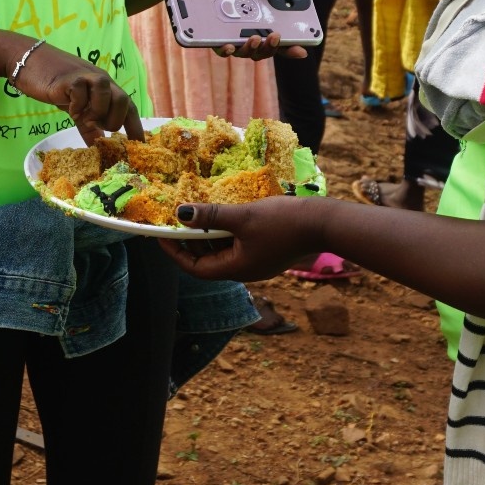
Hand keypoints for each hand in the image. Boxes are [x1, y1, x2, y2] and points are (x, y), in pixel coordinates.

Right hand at [8, 41, 143, 143]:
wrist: (29, 61)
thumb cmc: (55, 84)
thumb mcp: (76, 108)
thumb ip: (88, 126)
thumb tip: (97, 148)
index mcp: (106, 88)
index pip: (129, 107)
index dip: (136, 126)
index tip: (139, 145)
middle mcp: (101, 80)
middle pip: (123, 100)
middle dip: (113, 121)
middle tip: (96, 127)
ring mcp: (86, 77)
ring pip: (106, 94)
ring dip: (97, 112)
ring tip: (83, 118)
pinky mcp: (69, 78)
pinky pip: (81, 92)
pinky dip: (78, 105)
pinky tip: (69, 108)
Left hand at [157, 197, 327, 280]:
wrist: (323, 223)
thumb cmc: (283, 221)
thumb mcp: (243, 216)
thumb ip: (212, 216)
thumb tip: (181, 214)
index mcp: (236, 269)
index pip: (195, 268)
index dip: (175, 252)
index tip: (161, 235)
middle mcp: (244, 270)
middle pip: (207, 261)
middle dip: (190, 242)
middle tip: (176, 221)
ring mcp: (257, 262)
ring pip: (223, 252)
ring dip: (208, 236)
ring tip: (197, 215)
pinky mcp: (267, 251)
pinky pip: (238, 245)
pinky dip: (225, 233)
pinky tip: (224, 215)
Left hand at [173, 0, 308, 58]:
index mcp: (258, 13)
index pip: (278, 34)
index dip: (291, 45)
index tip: (301, 49)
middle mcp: (244, 27)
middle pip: (264, 48)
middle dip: (273, 48)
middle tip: (276, 37)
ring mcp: (226, 33)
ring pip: (244, 52)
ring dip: (253, 50)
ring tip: (255, 38)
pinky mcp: (207, 36)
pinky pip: (219, 49)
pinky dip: (226, 50)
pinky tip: (229, 44)